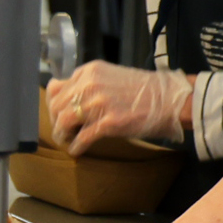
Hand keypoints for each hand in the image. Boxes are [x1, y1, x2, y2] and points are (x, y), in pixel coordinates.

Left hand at [43, 62, 192, 154]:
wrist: (169, 99)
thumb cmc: (143, 91)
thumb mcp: (111, 77)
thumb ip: (89, 84)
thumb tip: (67, 99)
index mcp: (89, 71)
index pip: (56, 89)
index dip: (53, 106)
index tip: (57, 117)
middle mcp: (89, 84)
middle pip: (57, 107)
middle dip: (55, 123)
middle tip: (61, 133)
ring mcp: (98, 103)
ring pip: (64, 122)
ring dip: (62, 135)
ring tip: (67, 142)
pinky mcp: (108, 122)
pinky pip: (82, 138)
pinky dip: (76, 147)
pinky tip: (77, 151)